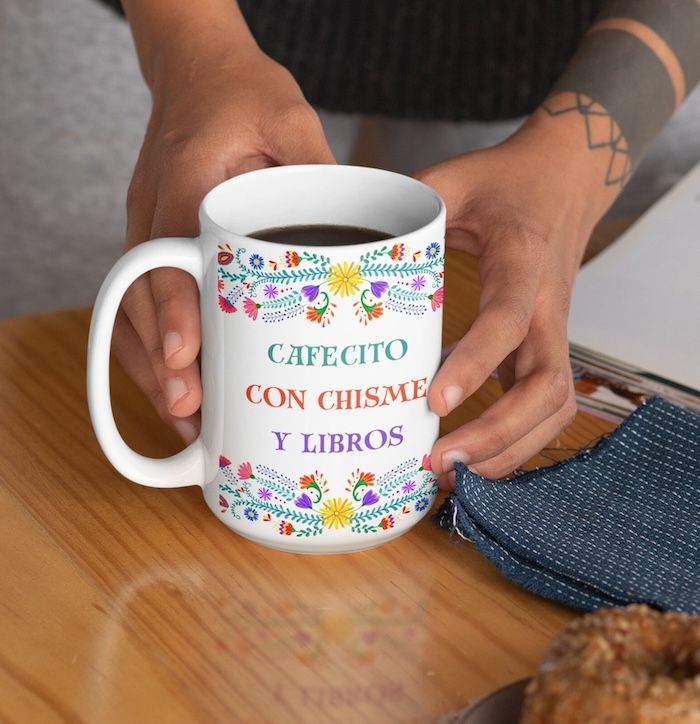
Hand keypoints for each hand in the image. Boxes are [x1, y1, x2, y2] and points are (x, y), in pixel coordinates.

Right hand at [115, 44, 333, 442]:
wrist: (197, 71)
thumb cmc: (242, 92)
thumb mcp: (291, 118)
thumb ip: (316, 172)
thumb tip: (354, 241)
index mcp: (184, 181)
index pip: (166, 253)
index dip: (172, 309)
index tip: (185, 358)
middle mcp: (152, 212)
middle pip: (138, 298)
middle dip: (159, 362)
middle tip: (190, 414)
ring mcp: (146, 229)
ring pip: (131, 309)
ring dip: (152, 367)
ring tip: (185, 420)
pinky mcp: (155, 241)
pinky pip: (142, 302)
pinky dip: (154, 346)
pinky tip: (181, 381)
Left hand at [417, 117, 614, 482]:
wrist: (566, 180)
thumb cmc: (508, 182)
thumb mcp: (454, 179)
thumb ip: (407, 207)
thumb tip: (349, 241)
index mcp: (523, 262)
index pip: (508, 322)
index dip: (475, 365)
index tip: (433, 402)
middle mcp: (548, 307)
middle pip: (546, 388)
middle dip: (497, 434)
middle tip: (439, 462)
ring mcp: (554, 331)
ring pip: (554, 407)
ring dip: (510, 449)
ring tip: (453, 474)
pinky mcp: (547, 345)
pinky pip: (546, 405)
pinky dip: (517, 441)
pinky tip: (474, 456)